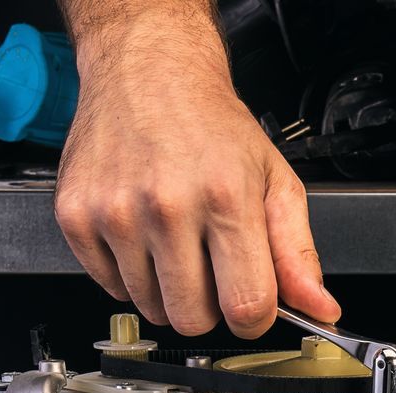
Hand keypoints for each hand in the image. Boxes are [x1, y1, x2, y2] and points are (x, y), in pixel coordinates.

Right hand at [54, 58, 337, 337]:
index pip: (246, 307)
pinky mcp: (75, 216)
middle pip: (193, 320)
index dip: (254, 318)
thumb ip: (298, 254)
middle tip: (211, 265)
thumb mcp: (273, 181)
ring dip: (168, 290)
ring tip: (175, 241)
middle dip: (210, 307)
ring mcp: (116, 212)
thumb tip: (320, 311)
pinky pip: (110, 288)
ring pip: (151, 309)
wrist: (146, 70)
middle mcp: (166, 205)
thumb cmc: (212, 125)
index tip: (250, 301)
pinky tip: (143, 234)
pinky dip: (130, 274)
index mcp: (226, 197)